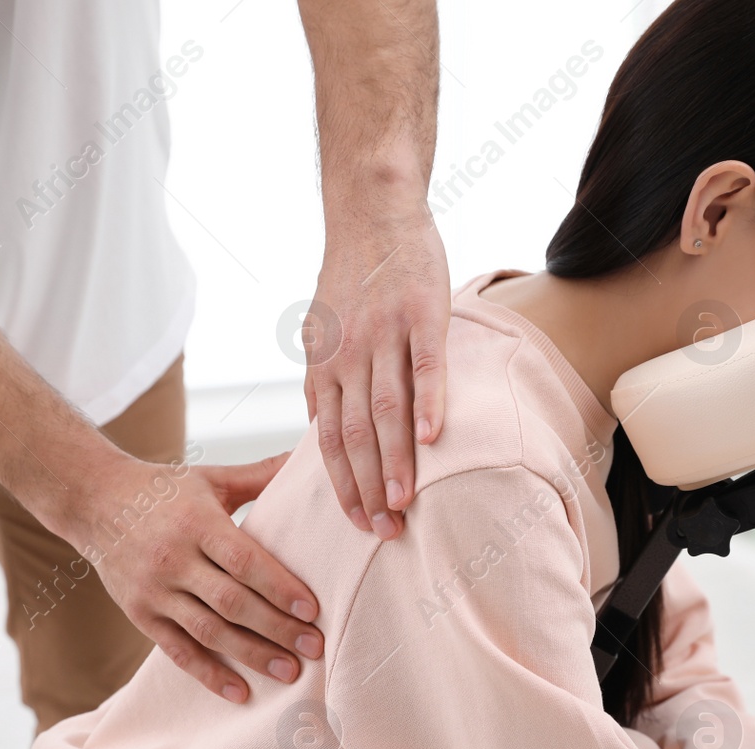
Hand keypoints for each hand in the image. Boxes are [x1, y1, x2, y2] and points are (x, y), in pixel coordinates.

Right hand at [65, 452, 321, 701]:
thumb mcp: (212, 479)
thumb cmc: (165, 490)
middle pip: (231, 602)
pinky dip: (209, 675)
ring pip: (208, 631)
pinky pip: (177, 651)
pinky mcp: (140, 614)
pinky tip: (241, 693)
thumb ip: (261, 475)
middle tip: (316, 647)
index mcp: (197, 523)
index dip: (278, 587)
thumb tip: (309, 454)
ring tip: (289, 672)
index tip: (312, 609)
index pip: (243, 560)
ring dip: (251, 656)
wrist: (94, 502)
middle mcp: (173, 559)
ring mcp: (154, 591)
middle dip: (276, 628)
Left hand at [305, 206, 449, 540]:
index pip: (330, 439)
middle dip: (367, 488)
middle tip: (384, 532)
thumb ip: (324, 380)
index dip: (342, 485)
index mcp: (324, 365)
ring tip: (405, 502)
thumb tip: (320, 429)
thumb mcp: (322, 329)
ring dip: (395, 461)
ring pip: (387, 409)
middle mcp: (347, 355)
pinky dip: (430, 402)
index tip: (357, 525)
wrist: (371, 209)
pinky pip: (425, 365)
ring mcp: (384, 334)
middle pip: (355, 435)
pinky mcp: (421, 313)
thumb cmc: (353, 275)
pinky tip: (434, 439)